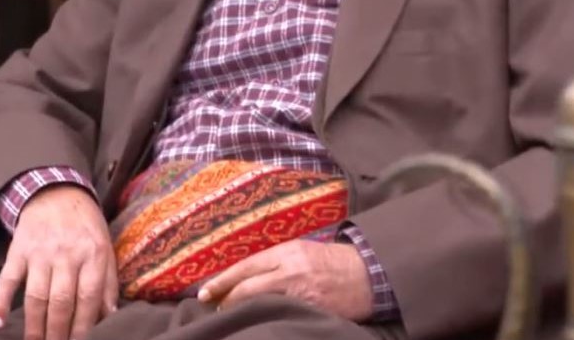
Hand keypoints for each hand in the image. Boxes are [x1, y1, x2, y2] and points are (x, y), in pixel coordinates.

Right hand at [0, 186, 116, 339]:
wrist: (57, 195)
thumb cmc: (86, 227)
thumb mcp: (106, 248)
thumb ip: (108, 281)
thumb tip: (110, 314)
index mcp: (93, 254)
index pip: (88, 296)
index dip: (83, 324)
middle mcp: (67, 254)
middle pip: (61, 300)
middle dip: (58, 331)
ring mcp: (40, 253)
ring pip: (36, 296)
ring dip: (34, 325)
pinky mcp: (18, 251)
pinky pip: (7, 279)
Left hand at [198, 240, 371, 322]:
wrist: (369, 273)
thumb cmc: (336, 262)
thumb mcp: (306, 251)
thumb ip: (280, 261)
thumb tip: (249, 276)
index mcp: (289, 251)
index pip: (246, 266)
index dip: (222, 281)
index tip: (204, 292)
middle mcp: (291, 269)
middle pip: (246, 286)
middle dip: (225, 300)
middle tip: (214, 308)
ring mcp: (300, 291)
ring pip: (258, 302)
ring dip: (241, 311)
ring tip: (231, 317)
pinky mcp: (310, 308)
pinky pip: (279, 314)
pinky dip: (264, 319)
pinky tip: (257, 323)